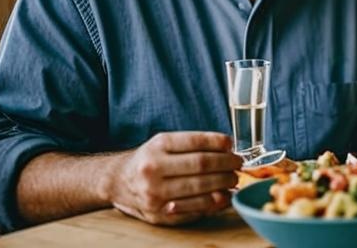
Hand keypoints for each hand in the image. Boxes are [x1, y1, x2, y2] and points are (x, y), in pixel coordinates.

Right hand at [106, 131, 241, 224]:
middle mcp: (153, 169)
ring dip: (224, 183)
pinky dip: (214, 203)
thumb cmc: (149, 159)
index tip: (232, 144)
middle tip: (238, 164)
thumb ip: (193, 144)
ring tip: (233, 179)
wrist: (118, 181)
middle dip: (226, 164)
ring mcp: (155, 193)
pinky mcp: (159, 213)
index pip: (196, 142)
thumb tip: (227, 147)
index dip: (219, 143)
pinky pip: (194, 209)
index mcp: (158, 146)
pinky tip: (223, 196)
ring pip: (200, 188)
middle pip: (201, 165)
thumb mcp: (164, 142)